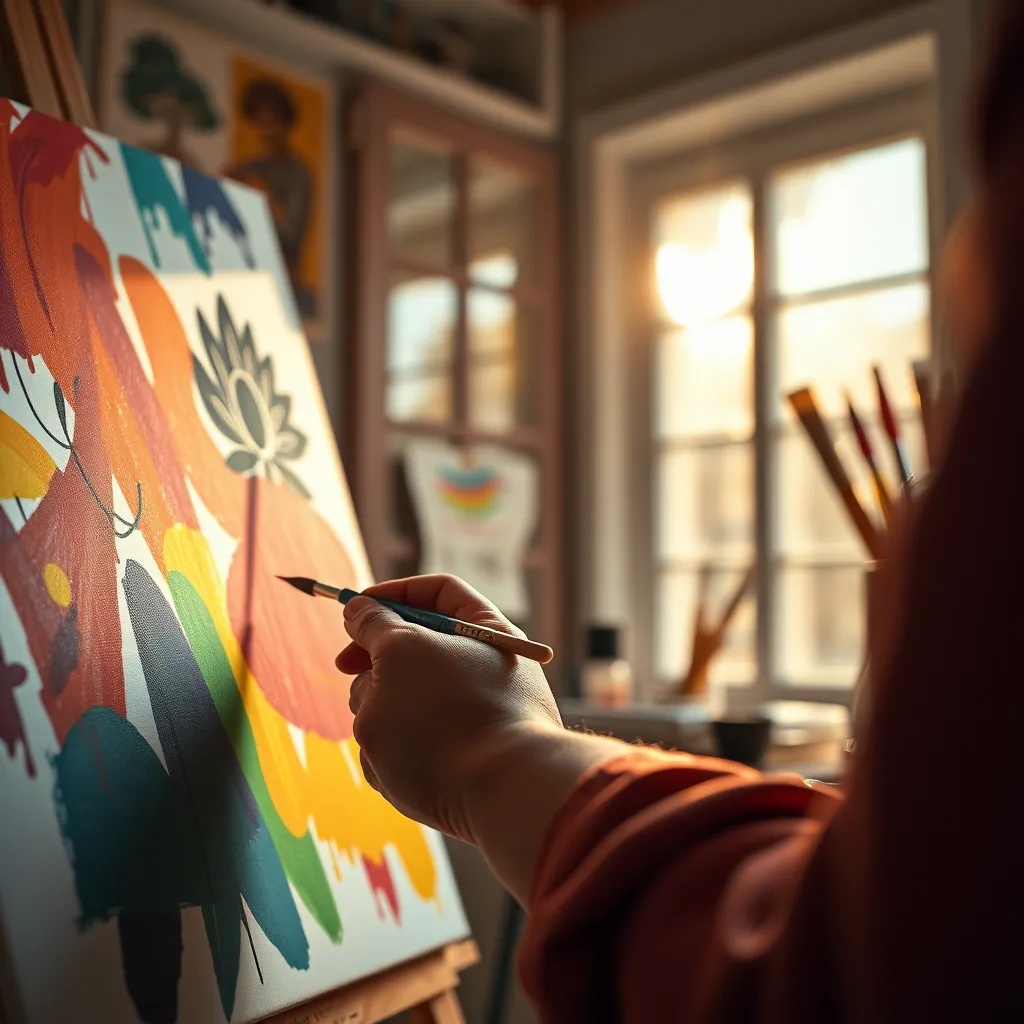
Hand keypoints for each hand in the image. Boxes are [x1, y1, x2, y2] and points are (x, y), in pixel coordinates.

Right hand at [336, 575, 562, 843]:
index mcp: (487, 635)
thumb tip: (361, 611)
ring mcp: (466, 721)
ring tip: (393, 734)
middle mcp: (482, 675)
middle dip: (375, 662)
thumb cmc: (450, 714)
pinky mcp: (449, 766)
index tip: (354, 609)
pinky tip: (405, 772)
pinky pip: (403, 748)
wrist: (499, 796)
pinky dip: (391, 756)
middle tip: (346, 666)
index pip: (439, 593)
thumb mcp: (402, 651)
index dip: (393, 594)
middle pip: (411, 650)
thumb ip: (376, 625)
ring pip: (396, 702)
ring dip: (377, 711)